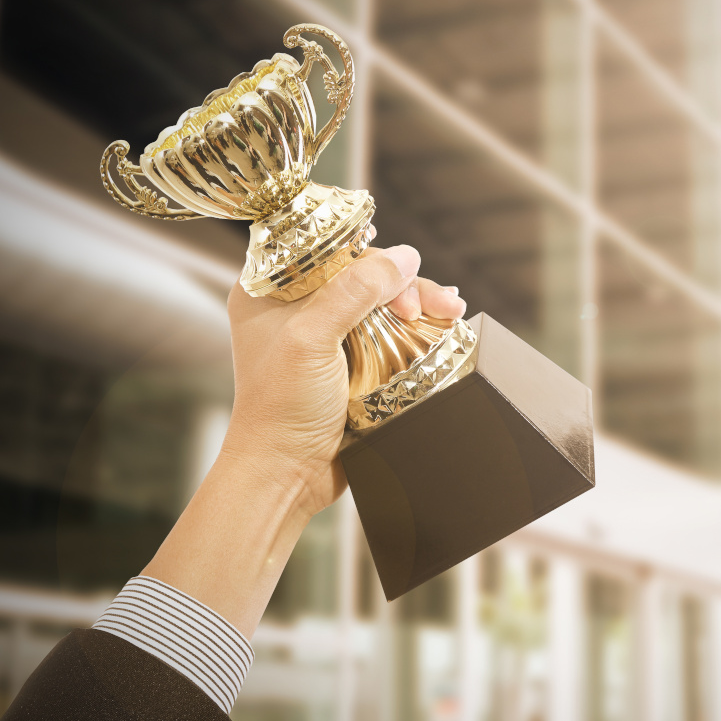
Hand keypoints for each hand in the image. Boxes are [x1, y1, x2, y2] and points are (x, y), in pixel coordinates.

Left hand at [220, 240, 466, 517]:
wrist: (287, 475)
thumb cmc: (282, 408)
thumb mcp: (313, 338)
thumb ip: (355, 291)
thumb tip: (406, 256)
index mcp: (268, 290)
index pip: (327, 246)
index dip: (367, 254)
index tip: (399, 273)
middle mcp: (295, 307)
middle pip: (361, 273)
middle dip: (402, 283)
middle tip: (432, 304)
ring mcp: (325, 336)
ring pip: (380, 302)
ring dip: (418, 304)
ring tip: (452, 311)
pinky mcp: (351, 363)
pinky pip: (389, 333)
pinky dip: (416, 328)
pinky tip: (443, 324)